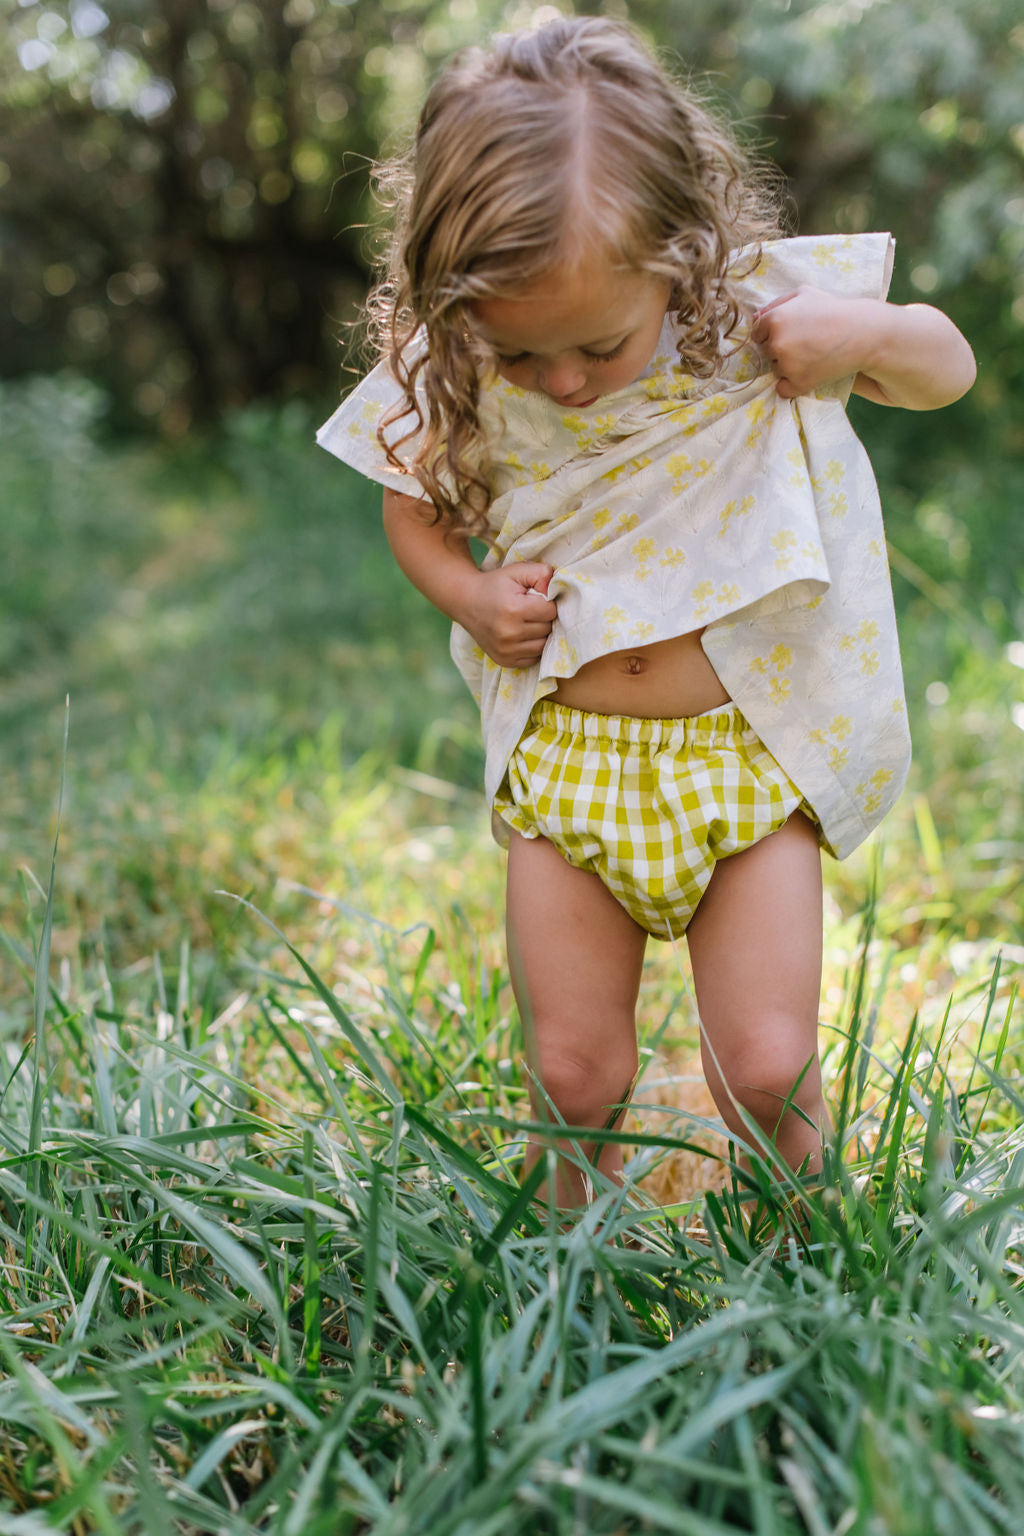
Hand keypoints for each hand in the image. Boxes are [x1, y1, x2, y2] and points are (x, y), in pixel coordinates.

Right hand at [456, 561, 557, 668]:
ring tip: (528, 622)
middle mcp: (509, 633)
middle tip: (531, 610)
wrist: (466, 602)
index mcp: (514, 610)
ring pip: (543, 646)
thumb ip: (541, 574)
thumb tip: (556, 589)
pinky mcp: (504, 661)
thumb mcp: (517, 571)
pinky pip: (533, 659)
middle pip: (548, 629)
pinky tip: (523, 635)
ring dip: (541, 634)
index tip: (535, 599)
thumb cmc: (495, 585)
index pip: (551, 611)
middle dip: (544, 618)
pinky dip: (532, 648)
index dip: (547, 602)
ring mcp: (506, 650)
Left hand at [752, 286, 869, 398]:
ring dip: (787, 366)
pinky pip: (782, 389)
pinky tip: (807, 371)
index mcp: (775, 319)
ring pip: (775, 370)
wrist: (862, 333)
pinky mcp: (799, 384)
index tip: (790, 332)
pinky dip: (791, 385)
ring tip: (811, 354)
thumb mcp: (804, 294)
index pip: (756, 333)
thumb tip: (754, 318)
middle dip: (779, 348)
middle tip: (804, 342)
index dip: (771, 333)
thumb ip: (775, 304)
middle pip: (765, 352)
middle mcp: (777, 343)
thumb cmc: (833, 310)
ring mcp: (787, 366)